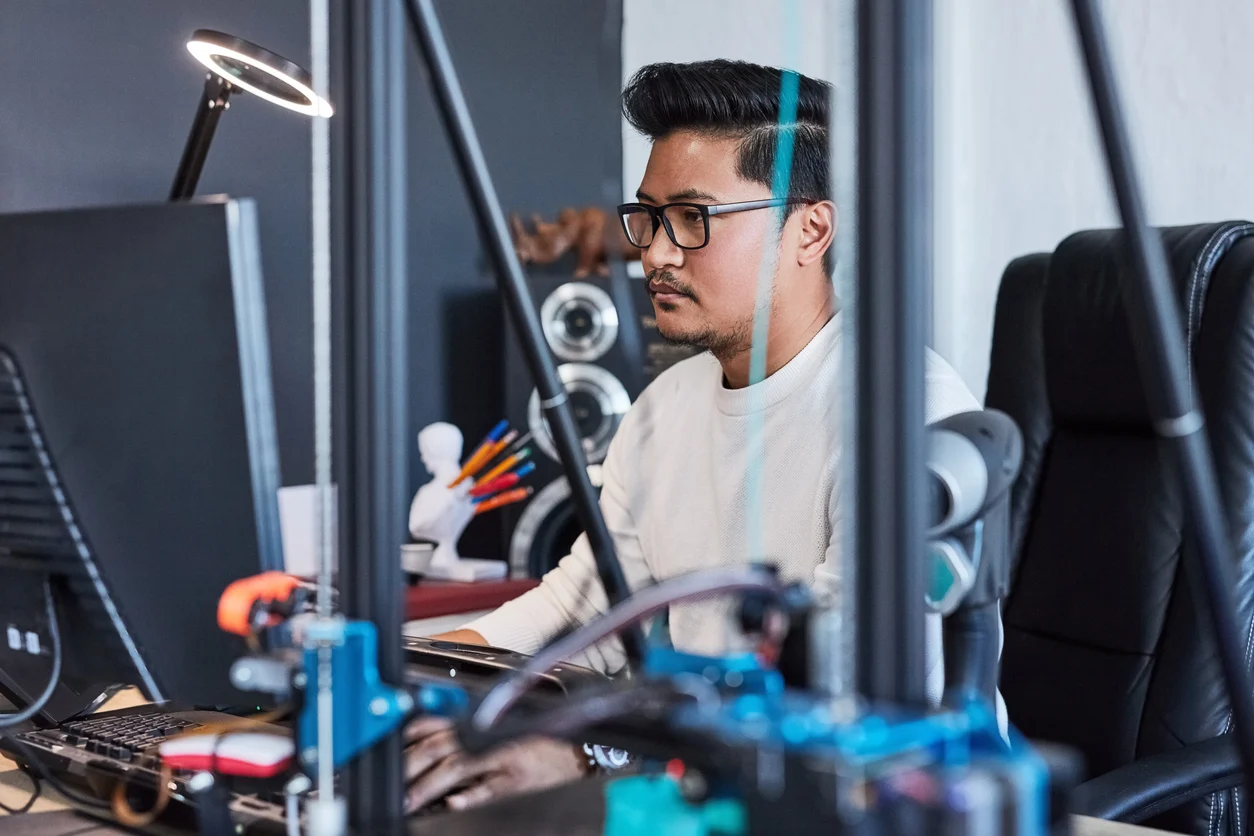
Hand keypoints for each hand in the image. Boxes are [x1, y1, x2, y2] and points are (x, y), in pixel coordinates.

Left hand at [404, 717, 588, 813]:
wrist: (573, 750)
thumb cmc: (534, 740)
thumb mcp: (494, 728)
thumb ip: (459, 731)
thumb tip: (421, 738)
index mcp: (478, 722)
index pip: (433, 724)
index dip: (406, 738)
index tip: (387, 750)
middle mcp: (486, 736)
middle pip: (439, 747)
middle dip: (410, 766)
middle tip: (391, 785)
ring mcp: (500, 758)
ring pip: (458, 767)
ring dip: (429, 786)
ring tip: (409, 802)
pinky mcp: (516, 780)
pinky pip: (490, 788)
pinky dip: (470, 795)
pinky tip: (453, 803)